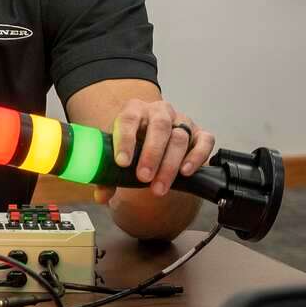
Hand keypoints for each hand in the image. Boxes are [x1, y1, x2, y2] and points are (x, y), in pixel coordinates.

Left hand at [92, 99, 215, 203]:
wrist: (153, 141)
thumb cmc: (134, 146)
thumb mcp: (119, 154)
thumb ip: (109, 176)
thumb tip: (101, 196)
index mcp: (134, 110)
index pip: (128, 119)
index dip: (125, 140)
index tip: (121, 163)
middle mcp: (159, 111)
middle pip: (159, 127)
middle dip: (151, 154)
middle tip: (143, 177)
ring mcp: (182, 121)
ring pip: (180, 137)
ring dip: (170, 164)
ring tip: (159, 186)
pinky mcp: (200, 133)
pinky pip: (204, 141)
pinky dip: (197, 156)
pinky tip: (185, 172)